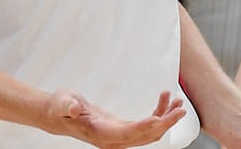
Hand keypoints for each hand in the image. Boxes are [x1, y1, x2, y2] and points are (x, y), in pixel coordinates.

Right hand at [44, 89, 184, 148]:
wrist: (60, 113)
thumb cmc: (61, 107)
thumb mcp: (62, 102)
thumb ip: (68, 105)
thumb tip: (72, 107)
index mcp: (101, 134)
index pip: (127, 134)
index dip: (143, 128)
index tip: (159, 119)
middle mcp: (113, 140)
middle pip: (144, 137)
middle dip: (165, 124)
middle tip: (181, 109)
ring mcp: (119, 137)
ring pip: (149, 133)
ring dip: (165, 119)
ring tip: (178, 102)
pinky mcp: (123, 129)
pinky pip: (146, 125)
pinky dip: (157, 114)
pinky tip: (164, 100)